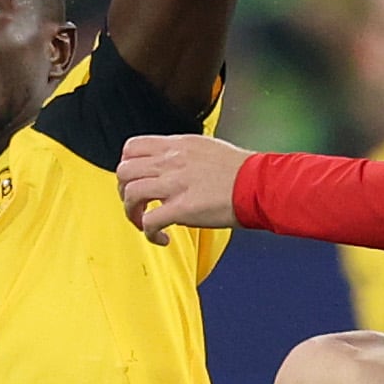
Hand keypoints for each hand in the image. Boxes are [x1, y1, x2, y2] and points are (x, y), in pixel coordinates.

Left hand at [119, 131, 246, 236]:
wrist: (260, 184)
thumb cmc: (242, 171)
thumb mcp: (207, 148)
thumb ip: (184, 155)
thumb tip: (171, 166)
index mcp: (177, 145)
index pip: (132, 147)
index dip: (127, 166)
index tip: (135, 180)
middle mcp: (172, 161)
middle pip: (124, 171)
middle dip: (124, 192)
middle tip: (137, 205)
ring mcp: (175, 184)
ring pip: (131, 194)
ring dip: (132, 213)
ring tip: (145, 223)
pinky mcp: (182, 208)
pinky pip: (150, 221)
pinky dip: (149, 233)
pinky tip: (161, 238)